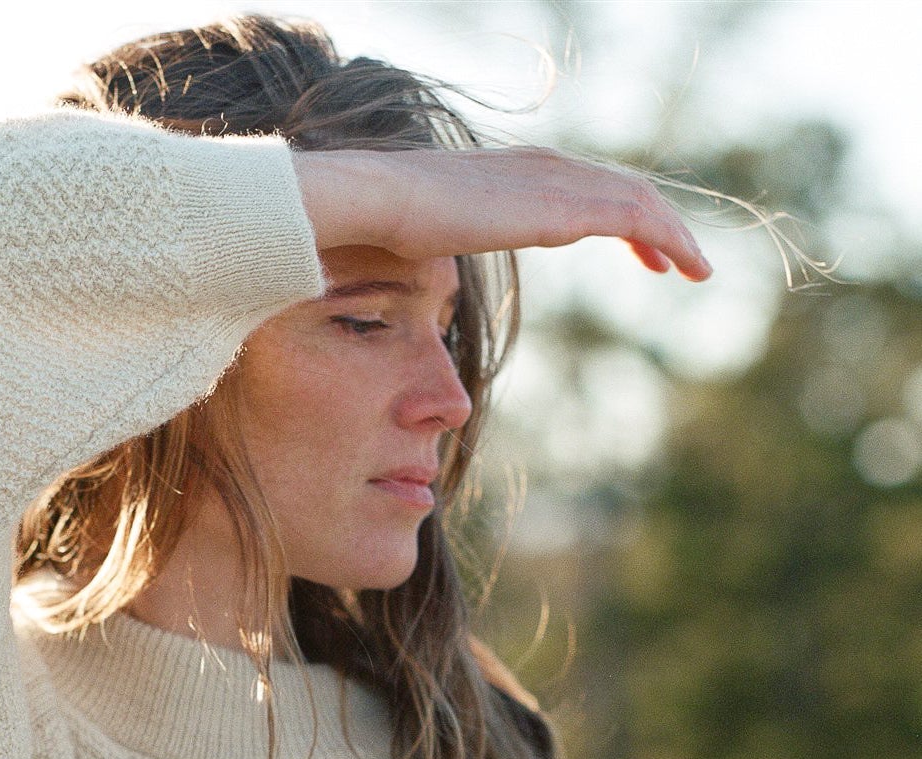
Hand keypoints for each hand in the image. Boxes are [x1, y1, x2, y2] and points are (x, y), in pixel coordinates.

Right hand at [293, 141, 710, 280]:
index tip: (642, 251)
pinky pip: (636, 217)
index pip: (585, 188)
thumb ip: (449, 239)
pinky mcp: (565, 206)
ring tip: (698, 270)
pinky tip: (683, 267)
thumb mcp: (430, 234)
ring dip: (674, 236)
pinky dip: (668, 239)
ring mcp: (558, 182)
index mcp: (518, 171)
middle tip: (682, 262)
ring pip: (639, 201)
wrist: (382, 202)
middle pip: (621, 190)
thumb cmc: (386, 226)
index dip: (619, 216)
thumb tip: (430, 261)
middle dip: (658, 226)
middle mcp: (547, 167)